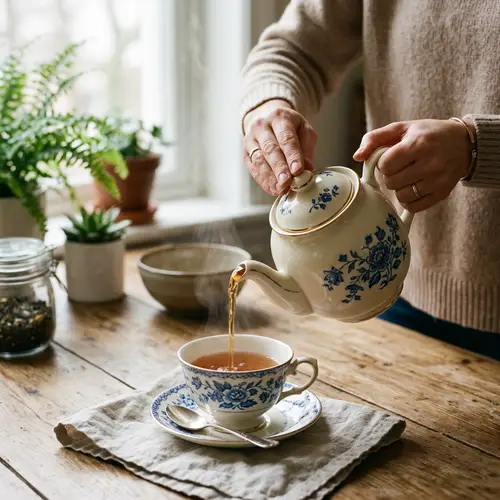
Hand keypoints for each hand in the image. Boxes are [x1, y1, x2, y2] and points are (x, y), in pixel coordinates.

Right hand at [243, 99, 316, 195]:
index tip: (298, 170)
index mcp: (279, 117)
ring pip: (259, 160)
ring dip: (270, 178)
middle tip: (287, 182)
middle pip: (270, 149)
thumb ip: (306, 149)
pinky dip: (264, 181)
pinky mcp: (245, 153)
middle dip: (279, 168)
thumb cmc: (290, 127)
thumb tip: (307, 170)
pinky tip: (273, 189)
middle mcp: (261, 127)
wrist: (267, 119)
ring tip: (281, 189)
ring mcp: (250, 140)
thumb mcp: (304, 131)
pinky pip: (253, 169)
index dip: (292, 155)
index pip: (286, 138)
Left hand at [353, 119, 472, 211]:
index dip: (384, 163)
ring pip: (401, 196)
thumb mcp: (401, 128)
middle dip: (392, 175)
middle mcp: (430, 163)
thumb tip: (357, 157)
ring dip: (400, 188)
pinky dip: (409, 199)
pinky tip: (414, 187)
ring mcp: (437, 180)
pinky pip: (414, 206)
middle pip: (391, 182)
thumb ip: (374, 138)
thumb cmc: (427, 134)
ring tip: (409, 176)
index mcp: (417, 144)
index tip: (393, 157)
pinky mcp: (442, 193)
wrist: (464, 143)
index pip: (385, 165)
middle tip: (402, 166)